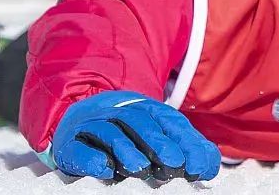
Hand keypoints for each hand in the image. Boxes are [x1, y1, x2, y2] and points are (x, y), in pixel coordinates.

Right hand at [43, 90, 220, 181]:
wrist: (74, 128)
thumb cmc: (125, 139)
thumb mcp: (157, 140)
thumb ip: (185, 149)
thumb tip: (208, 167)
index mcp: (144, 109)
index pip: (169, 120)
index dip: (186, 141)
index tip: (199, 168)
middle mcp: (117, 112)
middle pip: (139, 121)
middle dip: (158, 142)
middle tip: (174, 164)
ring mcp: (91, 126)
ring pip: (109, 131)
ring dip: (126, 149)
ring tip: (141, 168)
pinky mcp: (69, 145)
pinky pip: (79, 148)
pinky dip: (92, 158)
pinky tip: (105, 169)